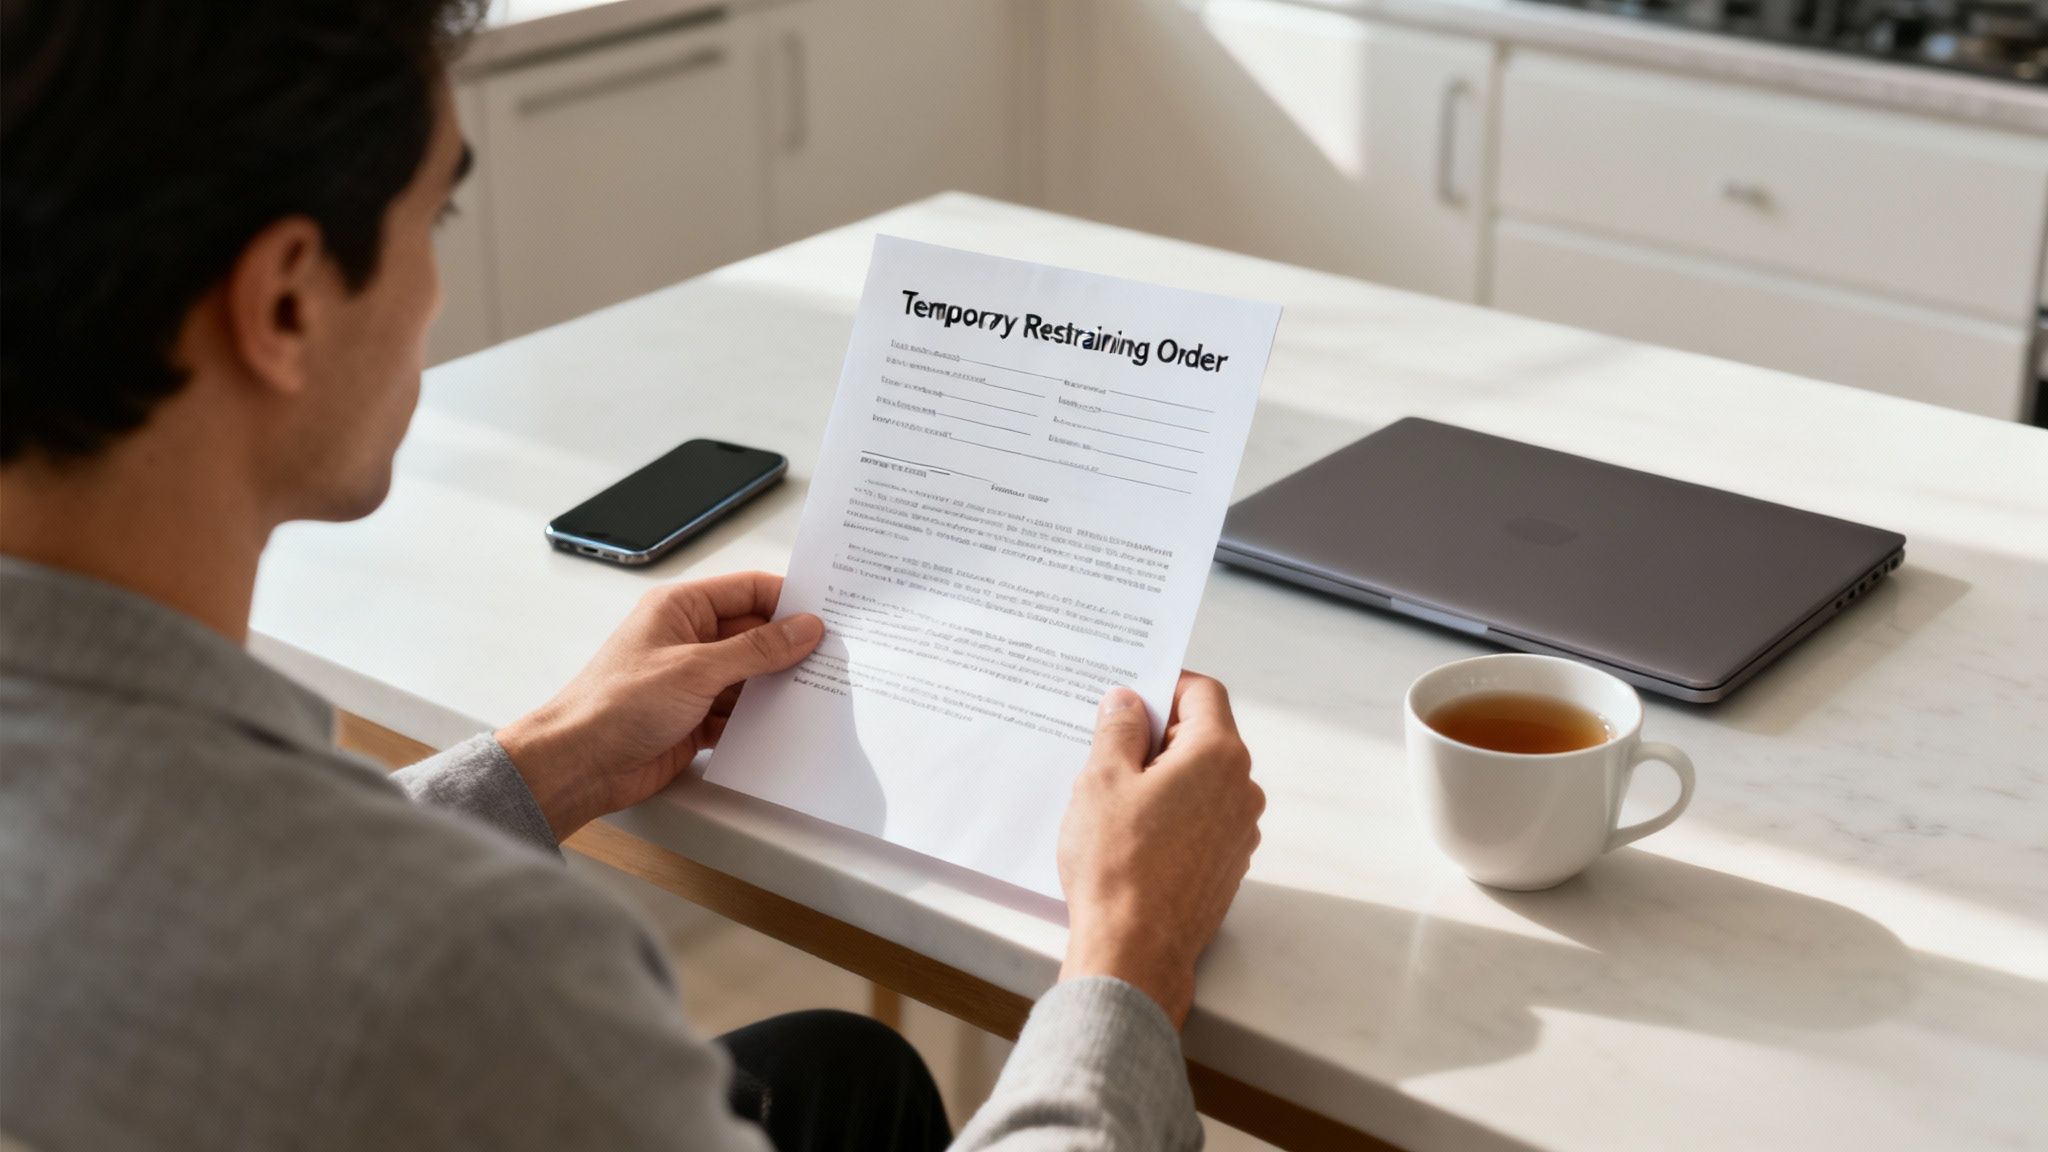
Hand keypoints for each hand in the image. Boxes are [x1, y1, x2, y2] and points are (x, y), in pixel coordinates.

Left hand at [496, 571, 823, 840]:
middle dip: (790, 648)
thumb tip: (803, 629)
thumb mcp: (695, 669)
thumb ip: (756, 650)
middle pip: (755, 635)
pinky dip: (761, 719)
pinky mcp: (695, 719)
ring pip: (752, 677)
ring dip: (778, 688)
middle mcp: (688, 640)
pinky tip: (787, 725)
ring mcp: (692, 681)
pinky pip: (741, 712)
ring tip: (820, 694)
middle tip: (835, 658)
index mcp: (681, 609)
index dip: (789, 600)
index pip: (748, 591)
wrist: (578, 765)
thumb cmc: (614, 705)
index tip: (829, 614)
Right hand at [1056, 672, 1262, 1027]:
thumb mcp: (1102, 780)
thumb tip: (1127, 703)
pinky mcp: (1228, 864)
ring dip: (1163, 775)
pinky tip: (1131, 833)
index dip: (1165, 684)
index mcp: (1218, 756)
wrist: (1134, 951)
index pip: (1203, 693)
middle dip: (1157, 733)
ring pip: (1202, 780)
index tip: (1131, 695)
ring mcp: (1240, 830)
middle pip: (1204, 735)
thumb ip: (1118, 730)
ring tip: (1114, 797)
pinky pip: (1202, 818)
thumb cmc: (1117, 865)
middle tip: (1108, 746)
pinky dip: (1173, 811)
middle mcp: (1242, 789)